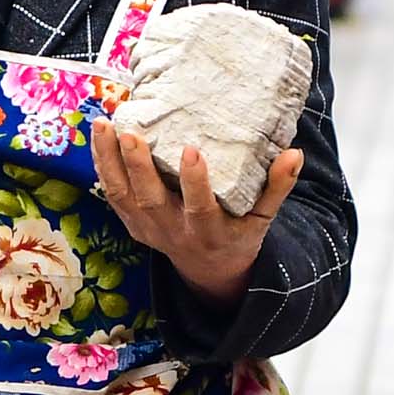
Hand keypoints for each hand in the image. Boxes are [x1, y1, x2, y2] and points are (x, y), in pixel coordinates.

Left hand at [92, 120, 301, 308]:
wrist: (210, 269)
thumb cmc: (238, 233)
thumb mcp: (262, 218)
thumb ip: (278, 186)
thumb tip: (295, 153)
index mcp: (209, 231)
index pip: (200, 208)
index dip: (195, 182)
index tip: (192, 150)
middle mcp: (174, 231)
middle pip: (151, 199)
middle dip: (139, 166)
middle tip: (131, 131)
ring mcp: (148, 228)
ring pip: (122, 195)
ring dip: (110, 161)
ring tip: (104, 125)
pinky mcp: (132, 223)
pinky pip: (112, 195)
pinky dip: (102, 167)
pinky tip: (98, 137)